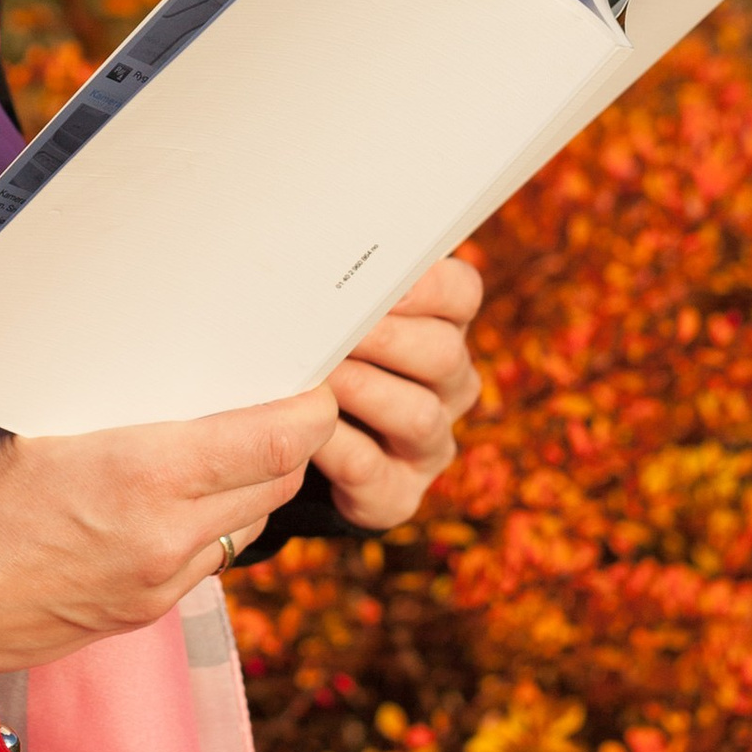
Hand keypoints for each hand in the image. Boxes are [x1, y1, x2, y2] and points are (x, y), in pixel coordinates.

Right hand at [0, 390, 335, 669]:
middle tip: (278, 401)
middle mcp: (168, 537)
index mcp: (145, 475)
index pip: (279, 440)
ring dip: (255, 486)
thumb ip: (124, 409)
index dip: (310, 407)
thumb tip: (182, 375)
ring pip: (252, 524)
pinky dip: (214, 524)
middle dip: (290, 441)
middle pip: (279, 482)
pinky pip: (210, 560)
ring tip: (230, 449)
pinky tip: (180, 500)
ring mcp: (160, 584)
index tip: (312, 380)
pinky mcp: (143, 613)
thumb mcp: (39, 425)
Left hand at [310, 252, 483, 531]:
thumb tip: (304, 257)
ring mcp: (428, 444)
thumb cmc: (313, 360)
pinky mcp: (397, 493)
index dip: (427, 285)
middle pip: (443, 352)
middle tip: (336, 326)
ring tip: (321, 377)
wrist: (291, 448)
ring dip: (366, 392)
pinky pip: (374, 469)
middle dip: (388, 338)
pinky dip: (338, 448)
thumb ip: (335, 292)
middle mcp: (448, 386)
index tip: (379, 279)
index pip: (461, 293)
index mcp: (441, 329)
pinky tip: (306, 432)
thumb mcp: (329, 320)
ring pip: (419, 415)